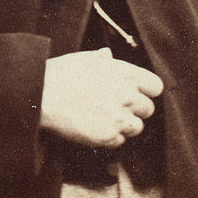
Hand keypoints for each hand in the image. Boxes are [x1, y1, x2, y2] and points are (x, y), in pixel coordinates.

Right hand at [40, 48, 163, 148]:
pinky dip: (110, 138)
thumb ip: (102, 60)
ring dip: (125, 126)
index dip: (146, 91)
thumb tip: (107, 55)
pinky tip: (95, 127)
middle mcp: (127, 96)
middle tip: (117, 108)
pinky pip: (119, 141)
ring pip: (137, 127)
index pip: (155, 87)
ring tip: (106, 119)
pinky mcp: (107, 136)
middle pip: (148, 109)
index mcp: (125, 74)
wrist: (42, 96)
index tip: (138, 95)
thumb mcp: (84, 59)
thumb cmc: (60, 75)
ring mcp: (118, 118)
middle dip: (135, 110)